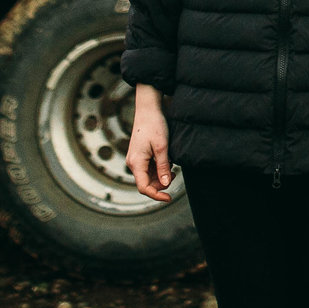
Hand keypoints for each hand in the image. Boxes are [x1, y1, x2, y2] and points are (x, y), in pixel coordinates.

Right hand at [124, 84, 173, 200]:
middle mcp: (133, 163)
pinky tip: (167, 160)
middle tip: (174, 173)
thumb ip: (163, 167)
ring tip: (172, 165)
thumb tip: (166, 184)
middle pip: (146, 183)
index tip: (169, 198)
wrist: (148, 110)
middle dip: (161, 183)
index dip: (156, 195)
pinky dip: (159, 168)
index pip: (144, 187)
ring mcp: (136, 159)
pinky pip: (149, 169)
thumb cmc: (154, 125)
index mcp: (136, 162)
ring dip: (161, 175)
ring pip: (148, 177)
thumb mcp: (162, 147)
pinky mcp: (140, 155)